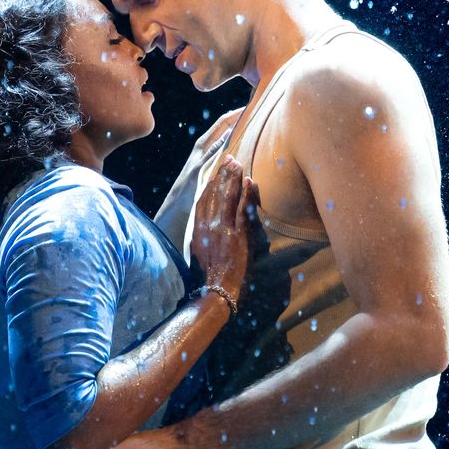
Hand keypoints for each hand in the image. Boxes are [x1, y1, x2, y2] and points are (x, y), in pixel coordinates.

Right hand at [192, 154, 259, 301]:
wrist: (217, 289)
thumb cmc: (209, 274)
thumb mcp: (199, 251)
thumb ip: (202, 234)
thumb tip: (206, 224)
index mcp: (198, 228)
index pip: (203, 199)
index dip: (210, 184)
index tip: (215, 172)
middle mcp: (209, 224)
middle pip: (215, 192)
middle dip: (222, 174)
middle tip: (229, 159)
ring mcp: (223, 227)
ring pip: (228, 196)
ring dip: (234, 178)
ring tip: (238, 164)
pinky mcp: (238, 233)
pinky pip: (243, 208)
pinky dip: (247, 194)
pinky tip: (250, 181)